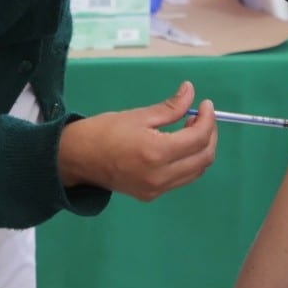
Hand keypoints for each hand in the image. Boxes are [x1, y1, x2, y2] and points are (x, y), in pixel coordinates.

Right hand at [58, 82, 216, 200]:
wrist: (77, 158)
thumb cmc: (104, 131)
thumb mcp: (138, 115)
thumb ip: (171, 107)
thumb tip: (191, 91)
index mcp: (156, 153)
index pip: (198, 138)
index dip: (208, 119)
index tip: (206, 105)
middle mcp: (160, 176)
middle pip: (204, 158)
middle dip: (210, 135)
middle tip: (201, 116)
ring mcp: (157, 190)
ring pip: (196, 171)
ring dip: (201, 150)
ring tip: (189, 128)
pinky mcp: (152, 195)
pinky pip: (182, 179)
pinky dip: (189, 161)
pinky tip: (177, 145)